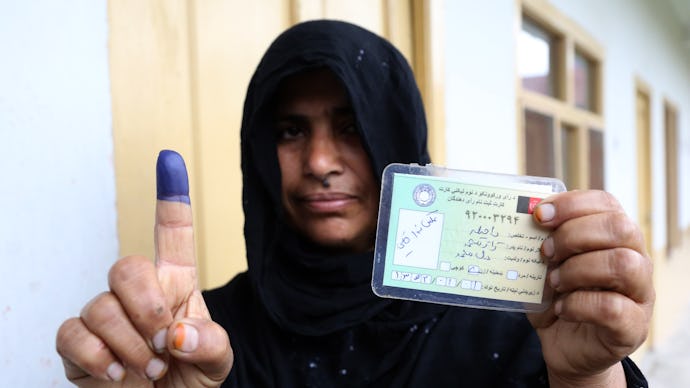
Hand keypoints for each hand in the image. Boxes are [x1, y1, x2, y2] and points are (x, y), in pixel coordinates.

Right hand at [56, 150, 232, 385]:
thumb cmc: (190, 380)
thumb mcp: (216, 362)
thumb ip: (209, 343)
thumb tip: (176, 332)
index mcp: (177, 286)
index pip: (173, 235)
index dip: (172, 198)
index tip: (170, 159)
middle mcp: (138, 294)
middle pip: (126, 266)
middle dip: (147, 307)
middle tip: (164, 344)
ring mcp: (105, 317)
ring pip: (101, 306)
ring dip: (130, 347)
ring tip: (149, 371)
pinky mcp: (78, 344)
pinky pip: (72, 334)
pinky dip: (96, 358)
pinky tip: (116, 375)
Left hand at [528, 190, 653, 386]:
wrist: (563, 346)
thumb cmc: (555, 297)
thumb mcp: (543, 265)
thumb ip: (539, 242)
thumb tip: (523, 219)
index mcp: (614, 237)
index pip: (606, 203)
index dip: (572, 204)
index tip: (539, 215)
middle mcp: (635, 259)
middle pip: (619, 228)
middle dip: (573, 235)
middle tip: (545, 252)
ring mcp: (639, 294)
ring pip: (623, 264)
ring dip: (577, 270)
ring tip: (553, 282)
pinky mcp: (633, 327)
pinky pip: (612, 308)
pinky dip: (578, 304)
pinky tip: (561, 308)